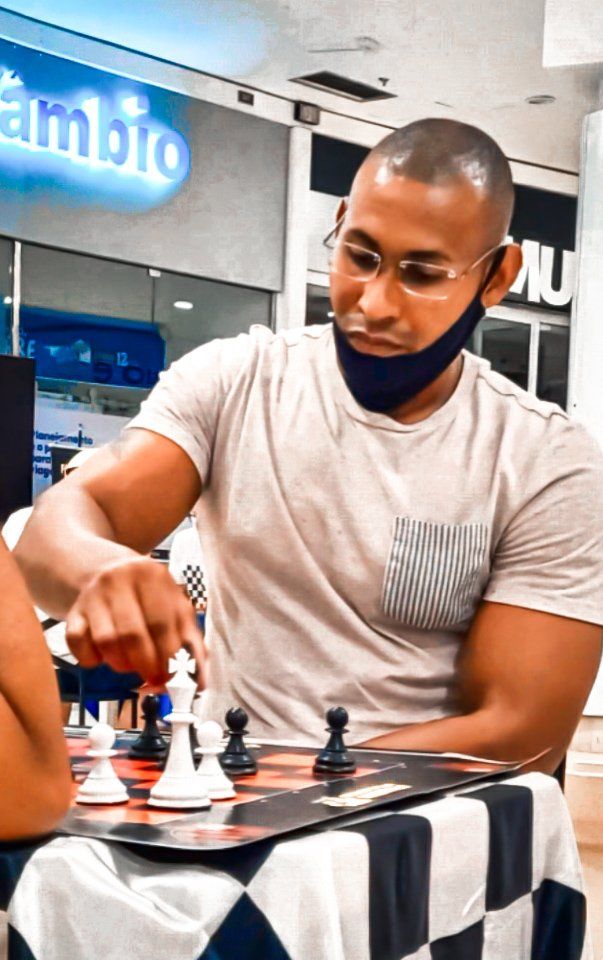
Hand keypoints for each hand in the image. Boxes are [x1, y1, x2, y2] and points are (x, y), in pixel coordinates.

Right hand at [65, 556, 205, 686]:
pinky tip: (103, 657)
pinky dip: (91, 659)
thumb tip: (199, 682)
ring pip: (106, 641)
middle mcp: (120, 580)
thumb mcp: (174, 608)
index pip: (163, 623)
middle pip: (133, 634)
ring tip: (131, 665)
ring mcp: (93, 595)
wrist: (106, 570)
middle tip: (154, 679)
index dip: (169, 658)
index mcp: (153, 576)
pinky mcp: (73, 611)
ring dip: (122, 664)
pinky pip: (77, 642)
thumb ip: (189, 642)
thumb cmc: (148, 598)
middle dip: (147, 666)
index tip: (174, 679)